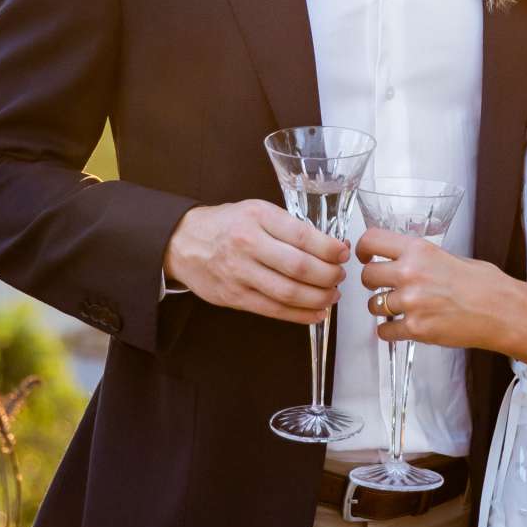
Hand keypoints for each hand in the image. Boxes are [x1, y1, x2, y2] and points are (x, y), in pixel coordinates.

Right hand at [163, 199, 347, 323]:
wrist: (183, 242)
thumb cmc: (226, 225)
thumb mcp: (256, 211)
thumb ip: (289, 227)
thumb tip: (330, 246)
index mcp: (258, 217)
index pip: (302, 236)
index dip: (329, 249)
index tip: (343, 253)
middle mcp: (248, 244)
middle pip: (299, 267)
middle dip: (328, 276)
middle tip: (339, 276)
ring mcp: (239, 273)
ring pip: (288, 292)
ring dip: (318, 298)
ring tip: (332, 295)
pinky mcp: (234, 297)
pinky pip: (273, 310)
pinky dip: (300, 315)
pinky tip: (316, 313)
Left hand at [354, 228, 512, 350]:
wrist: (503, 312)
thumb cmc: (486, 285)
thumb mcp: (450, 257)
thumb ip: (422, 258)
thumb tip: (403, 260)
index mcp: (419, 250)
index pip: (371, 240)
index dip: (363, 249)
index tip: (364, 255)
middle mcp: (411, 273)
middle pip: (366, 275)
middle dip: (372, 282)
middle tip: (383, 286)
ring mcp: (411, 303)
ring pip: (373, 305)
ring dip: (381, 307)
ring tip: (400, 308)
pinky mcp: (416, 329)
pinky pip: (384, 331)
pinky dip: (390, 331)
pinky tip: (403, 326)